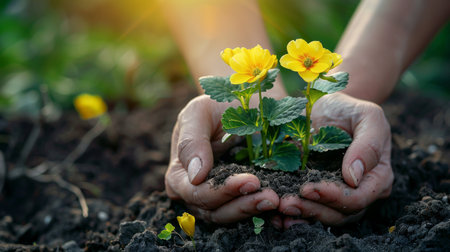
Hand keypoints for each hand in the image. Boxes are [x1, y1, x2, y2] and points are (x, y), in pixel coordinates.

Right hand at [165, 95, 278, 222]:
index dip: (220, 191)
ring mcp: (220, 199)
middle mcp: (196, 192)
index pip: (195, 193)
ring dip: (254, 210)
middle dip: (242, 205)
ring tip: (277, 200)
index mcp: (180, 174)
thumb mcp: (199, 113)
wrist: (245, 105)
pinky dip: (265, 214)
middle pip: (214, 210)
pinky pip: (250, 213)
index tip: (251, 180)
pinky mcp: (242, 199)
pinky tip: (282, 209)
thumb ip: (192, 141)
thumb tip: (195, 176)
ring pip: (232, 216)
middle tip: (271, 196)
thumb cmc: (217, 106)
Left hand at [277, 92, 393, 227]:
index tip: (308, 189)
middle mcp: (360, 192)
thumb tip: (354, 177)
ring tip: (279, 207)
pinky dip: (293, 216)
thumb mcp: (366, 116)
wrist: (326, 107)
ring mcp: (338, 195)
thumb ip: (368, 145)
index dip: (333, 197)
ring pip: (323, 216)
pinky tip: (276, 216)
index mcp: (377, 177)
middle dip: (312, 209)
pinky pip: (308, 211)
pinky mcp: (318, 194)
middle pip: (339, 213)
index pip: (358, 198)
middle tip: (286, 203)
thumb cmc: (350, 110)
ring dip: (300, 215)